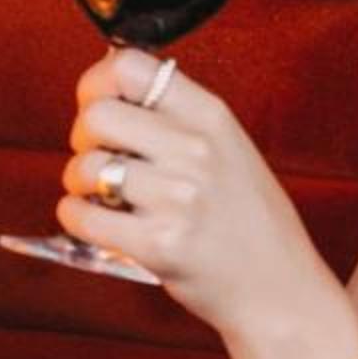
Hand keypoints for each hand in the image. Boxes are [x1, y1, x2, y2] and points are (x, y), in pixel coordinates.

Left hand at [53, 47, 331, 350]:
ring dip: (80, 184)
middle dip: (82, 137)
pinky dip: (76, 218)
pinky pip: (82, 216)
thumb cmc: (248, 221)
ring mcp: (179, 198)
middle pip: (96, 115)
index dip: (97, 83)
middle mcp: (196, 150)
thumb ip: (176, 118)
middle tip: (100, 159)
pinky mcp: (159, 244)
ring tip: (103, 197)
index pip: (130, 67)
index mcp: (212, 117)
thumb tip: (105, 88)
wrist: (281, 292)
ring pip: (85, 168)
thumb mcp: (229, 148)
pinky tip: (97, 223)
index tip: (95, 103)